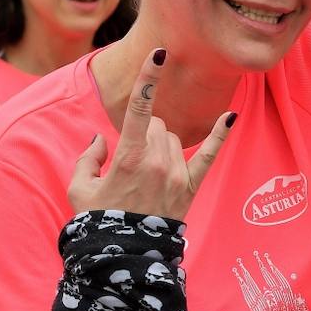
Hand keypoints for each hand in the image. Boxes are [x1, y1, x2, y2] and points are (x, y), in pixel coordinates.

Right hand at [69, 49, 234, 219]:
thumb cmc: (97, 223)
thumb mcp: (79, 189)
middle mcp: (157, 162)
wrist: (124, 259)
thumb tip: (102, 140)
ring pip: (172, 138)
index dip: (149, 77)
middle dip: (141, 131)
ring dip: (159, 143)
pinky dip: (218, 136)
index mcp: (129, 157)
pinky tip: (231, 117)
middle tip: (128, 159)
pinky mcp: (189, 187)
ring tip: (144, 173)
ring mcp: (176, 174)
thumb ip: (88, 158)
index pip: (139, 107)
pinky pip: (208, 156)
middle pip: (156, 124)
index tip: (160, 51)